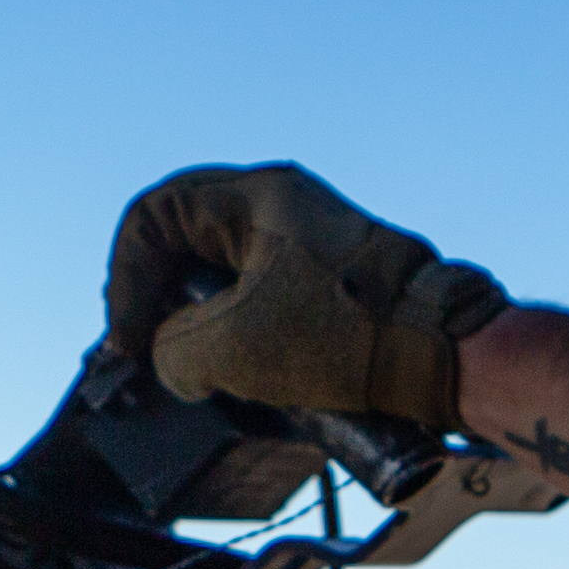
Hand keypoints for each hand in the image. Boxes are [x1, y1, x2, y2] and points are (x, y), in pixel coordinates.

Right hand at [102, 163, 509, 423]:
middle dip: (157, 297)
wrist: (443, 354)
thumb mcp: (229, 347)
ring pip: (225, 271)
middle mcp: (284, 205)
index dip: (125, 279)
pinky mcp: (334, 280)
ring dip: (198, 318)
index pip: (154, 216)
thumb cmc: (343, 335)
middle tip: (144, 347)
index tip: (128, 339)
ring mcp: (312, 240)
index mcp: (256, 196)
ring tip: (192, 368)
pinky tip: (240, 372)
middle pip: (186, 239)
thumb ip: (174, 349)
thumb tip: (172, 361)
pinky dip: (238, 329)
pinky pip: (263, 294)